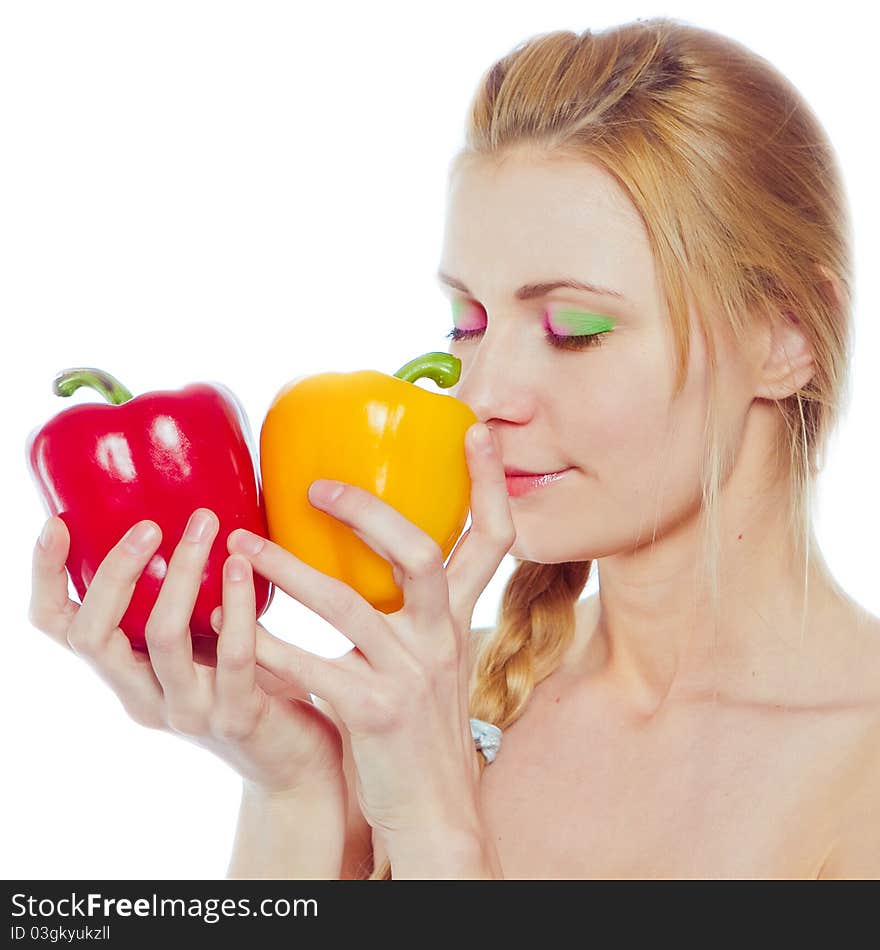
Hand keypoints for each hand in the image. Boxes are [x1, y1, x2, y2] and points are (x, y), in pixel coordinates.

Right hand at [28, 510, 344, 797]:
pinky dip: (234, 605)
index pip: (61, 630)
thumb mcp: (202, 642)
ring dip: (181, 574)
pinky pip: (232, 656)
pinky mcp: (236, 719)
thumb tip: (189, 509)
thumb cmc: (252, 683)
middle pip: (94, 637)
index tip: (57, 524)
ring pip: (162, 638)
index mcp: (125, 674)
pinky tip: (242, 566)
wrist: (297, 760)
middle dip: (117, 572)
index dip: (46, 580)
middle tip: (150, 524)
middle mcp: (143, 698)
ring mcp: (187, 713)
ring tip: (206, 525)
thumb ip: (186, 599)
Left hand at [225, 421, 514, 840]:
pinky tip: (236, 630)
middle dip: (368, 510)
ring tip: (242, 545)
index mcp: (457, 618)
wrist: (434, 812)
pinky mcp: (376, 712)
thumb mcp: (432, 661)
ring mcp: (412, 674)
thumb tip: (364, 562)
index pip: (493, 538)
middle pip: (419, 551)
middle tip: (316, 487)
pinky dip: (270, 644)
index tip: (473, 428)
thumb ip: (409, 613)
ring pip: (348, 602)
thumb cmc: (420, 731)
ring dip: (288, 569)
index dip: (487, 482)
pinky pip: (314, 666)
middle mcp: (442, 637)